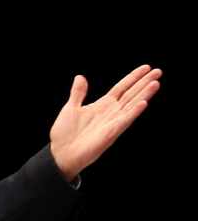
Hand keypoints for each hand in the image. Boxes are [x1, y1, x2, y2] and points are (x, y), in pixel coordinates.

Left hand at [49, 64, 160, 180]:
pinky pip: (124, 120)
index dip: (133, 77)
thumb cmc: (66, 133)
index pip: (122, 88)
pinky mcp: (111, 133)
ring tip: (155, 82)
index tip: (146, 67)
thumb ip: (78, 93)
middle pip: (131, 94)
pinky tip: (143, 103)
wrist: (61, 153)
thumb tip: (80, 77)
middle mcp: (111, 112)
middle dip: (144, 82)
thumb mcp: (71, 108)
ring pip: (132, 105)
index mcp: (103, 105)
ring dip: (144, 94)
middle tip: (159, 70)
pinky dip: (133, 111)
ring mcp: (113, 122)